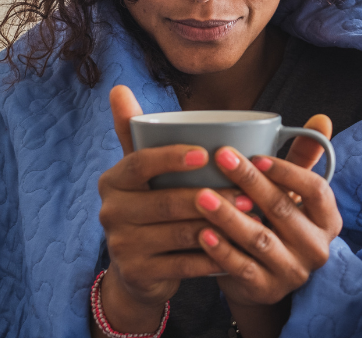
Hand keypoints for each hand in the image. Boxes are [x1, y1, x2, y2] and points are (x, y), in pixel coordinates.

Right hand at [96, 86, 248, 332]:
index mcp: (113, 181)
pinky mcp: (138, 275)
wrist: (138, 269)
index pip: (139, 163)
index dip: (171, 157)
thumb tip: (118, 87)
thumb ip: (134, 131)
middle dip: (211, 197)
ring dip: (220, 227)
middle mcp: (110, 212)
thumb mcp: (141, 171)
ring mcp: (122, 246)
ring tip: (251, 218)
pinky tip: (240, 250)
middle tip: (248, 194)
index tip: (205, 153)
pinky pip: (184, 266)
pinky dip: (214, 258)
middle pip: (165, 202)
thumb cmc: (151, 205)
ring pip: (179, 234)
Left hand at [192, 115, 342, 308]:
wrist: (263, 277)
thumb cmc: (277, 221)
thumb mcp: (293, 192)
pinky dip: (221, 250)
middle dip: (249, 182)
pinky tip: (201, 233)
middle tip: (220, 157)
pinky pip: (242, 268)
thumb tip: (322, 118)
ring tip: (201, 196)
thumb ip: (303, 158)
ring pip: (259, 239)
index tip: (257, 155)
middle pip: (282, 210)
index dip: (288, 171)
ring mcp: (293, 272)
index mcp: (328, 219)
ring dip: (228, 216)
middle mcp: (317, 248)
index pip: (316, 190)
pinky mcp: (267, 290)